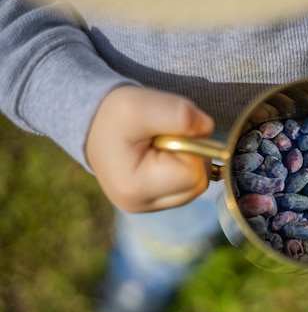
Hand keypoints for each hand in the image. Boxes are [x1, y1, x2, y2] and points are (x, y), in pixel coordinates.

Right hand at [85, 85, 214, 211]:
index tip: (168, 132)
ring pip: (194, 186)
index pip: (194, 174)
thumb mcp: (144, 104)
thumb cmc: (116, 114)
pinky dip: (181, 169)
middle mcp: (141, 205)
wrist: (94, 123)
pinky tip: (160, 156)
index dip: (191, 147)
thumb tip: (208, 128)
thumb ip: (181, 114)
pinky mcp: (153, 203)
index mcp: (136, 188)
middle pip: (198, 184)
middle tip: (164, 138)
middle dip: (191, 155)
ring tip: (160, 146)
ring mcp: (147, 208)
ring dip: (187, 161)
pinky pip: (185, 188)